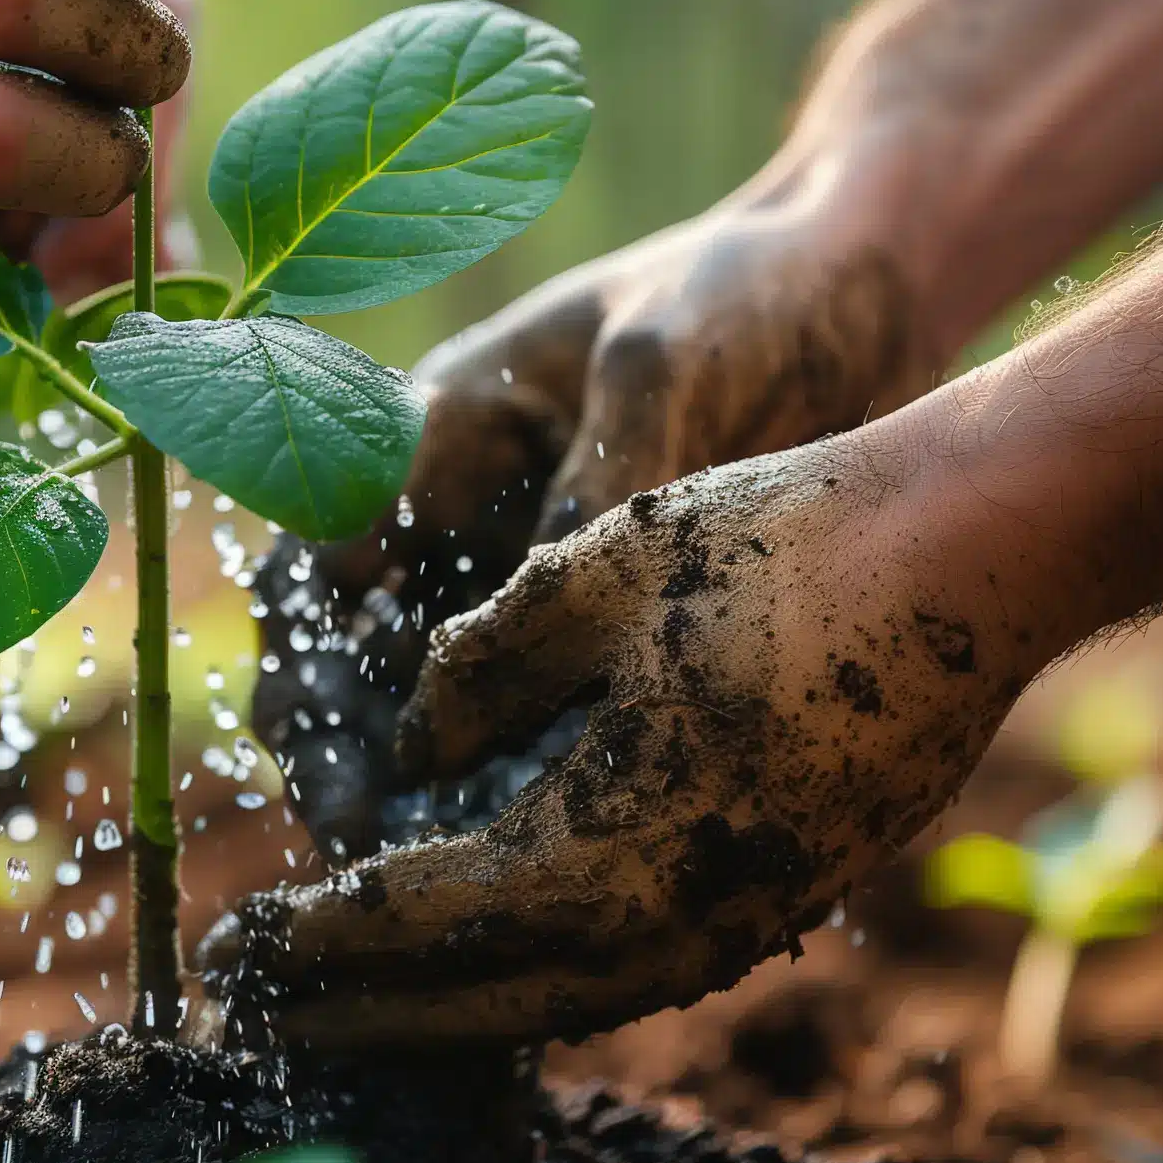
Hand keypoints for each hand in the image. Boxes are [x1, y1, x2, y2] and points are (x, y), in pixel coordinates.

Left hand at [210, 440, 1032, 1045]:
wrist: (984, 552)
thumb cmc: (784, 545)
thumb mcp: (593, 574)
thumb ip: (477, 669)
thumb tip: (409, 746)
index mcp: (606, 852)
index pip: (421, 920)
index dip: (322, 937)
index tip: (239, 946)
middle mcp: (673, 924)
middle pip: (483, 1003)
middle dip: (367, 1014)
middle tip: (268, 1023)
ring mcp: (742, 924)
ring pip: (563, 1002)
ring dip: (453, 1012)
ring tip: (362, 1009)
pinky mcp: (785, 898)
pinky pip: (632, 972)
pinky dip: (543, 979)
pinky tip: (498, 955)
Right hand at [252, 164, 936, 859]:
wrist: (853, 298)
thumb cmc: (743, 295)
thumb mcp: (665, 361)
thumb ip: (600, 469)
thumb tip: (546, 592)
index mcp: (438, 424)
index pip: (324, 551)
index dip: (309, 655)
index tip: (340, 747)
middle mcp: (455, 505)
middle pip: (345, 643)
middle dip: (338, 743)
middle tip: (362, 839)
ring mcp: (515, 566)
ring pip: (422, 692)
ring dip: (414, 778)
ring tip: (433, 867)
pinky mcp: (587, 616)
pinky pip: (522, 709)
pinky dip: (507, 776)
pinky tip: (525, 848)